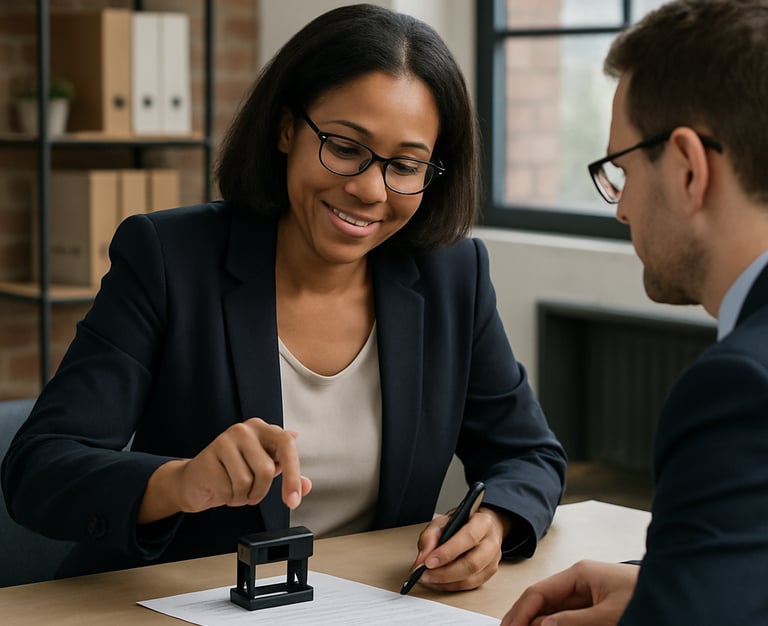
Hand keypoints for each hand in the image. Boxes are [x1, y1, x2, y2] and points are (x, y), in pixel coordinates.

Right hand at [139, 418, 311, 522]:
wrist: (196, 480)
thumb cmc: (234, 472)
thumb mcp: (266, 471)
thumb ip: (288, 476)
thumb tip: (307, 485)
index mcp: (264, 429)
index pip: (287, 444)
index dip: (293, 474)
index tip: (293, 500)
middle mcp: (245, 429)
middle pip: (267, 469)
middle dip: (261, 491)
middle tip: (251, 492)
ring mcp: (225, 440)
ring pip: (247, 481)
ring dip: (244, 496)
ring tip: (235, 489)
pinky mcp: (208, 456)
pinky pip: (228, 489)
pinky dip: (229, 498)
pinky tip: (222, 489)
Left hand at [407, 506, 509, 590]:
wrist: (479, 526)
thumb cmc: (462, 522)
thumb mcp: (443, 521)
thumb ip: (430, 537)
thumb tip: (422, 559)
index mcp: (482, 523)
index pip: (468, 538)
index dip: (447, 552)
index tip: (428, 562)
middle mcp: (491, 542)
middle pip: (472, 563)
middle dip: (445, 573)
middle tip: (425, 574)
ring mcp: (493, 560)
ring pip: (472, 579)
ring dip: (446, 583)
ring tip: (429, 579)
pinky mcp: (489, 573)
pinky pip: (470, 586)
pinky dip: (451, 586)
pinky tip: (438, 582)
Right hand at [501, 560, 638, 625]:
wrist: (682, 596)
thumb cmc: (649, 597)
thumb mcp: (610, 615)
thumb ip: (574, 621)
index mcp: (579, 573)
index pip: (539, 592)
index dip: (520, 612)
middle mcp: (580, 582)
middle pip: (542, 602)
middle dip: (524, 619)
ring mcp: (587, 596)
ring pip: (553, 612)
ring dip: (539, 624)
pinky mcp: (596, 609)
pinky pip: (567, 618)